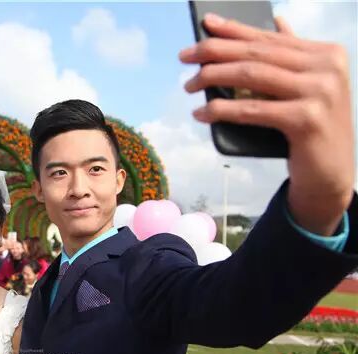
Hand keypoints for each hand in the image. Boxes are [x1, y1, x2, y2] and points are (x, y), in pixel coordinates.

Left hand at [181, 13, 354, 234]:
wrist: (329, 173)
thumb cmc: (310, 128)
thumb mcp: (306, 86)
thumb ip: (293, 56)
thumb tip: (274, 20)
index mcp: (326, 53)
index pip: (269, 37)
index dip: (234, 29)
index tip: (205, 23)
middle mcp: (327, 67)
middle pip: (256, 53)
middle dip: (214, 52)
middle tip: (184, 57)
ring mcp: (319, 92)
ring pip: (251, 76)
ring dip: (212, 77)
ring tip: (190, 85)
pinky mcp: (306, 119)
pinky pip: (252, 109)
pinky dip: (222, 110)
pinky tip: (202, 112)